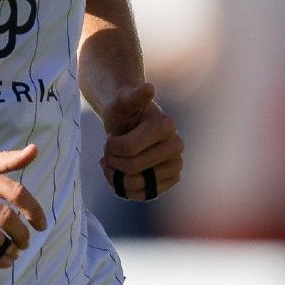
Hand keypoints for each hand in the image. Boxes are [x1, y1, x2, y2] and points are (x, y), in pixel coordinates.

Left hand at [100, 82, 182, 201]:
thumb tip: (148, 88)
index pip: (129, 149)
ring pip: (138, 185)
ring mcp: (176, 164)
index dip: (111, 147)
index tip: (109, 139)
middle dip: (113, 161)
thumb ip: (133, 95)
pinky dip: (125, 190)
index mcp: (166, 125)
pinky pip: (144, 196)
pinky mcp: (171, 180)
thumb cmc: (123, 110)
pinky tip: (119, 175)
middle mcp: (176, 145)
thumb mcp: (122, 100)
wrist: (129, 123)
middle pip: (133, 168)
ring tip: (111, 164)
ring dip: (117, 177)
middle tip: (108, 152)